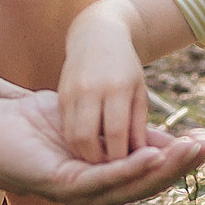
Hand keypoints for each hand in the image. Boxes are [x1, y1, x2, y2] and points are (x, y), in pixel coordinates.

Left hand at [0, 90, 204, 204]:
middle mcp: (91, 198)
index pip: (149, 177)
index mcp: (101, 185)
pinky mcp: (59, 187)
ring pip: (128, 186)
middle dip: (180, 166)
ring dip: (162, 170)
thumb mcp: (95, 122)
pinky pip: (101, 179)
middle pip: (146, 186)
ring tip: (190, 150)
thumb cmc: (35, 121)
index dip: (180, 161)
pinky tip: (151, 155)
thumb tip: (174, 141)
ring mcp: (76, 196)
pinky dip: (128, 169)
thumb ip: (130, 135)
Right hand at [57, 47, 151, 163]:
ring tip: (101, 160)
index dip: (121, 157)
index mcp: (116, 87)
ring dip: (86, 154)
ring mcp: (71, 91)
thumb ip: (138, 125)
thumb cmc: (125, 67)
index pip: (116, 133)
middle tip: (111, 169)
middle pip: (87, 137)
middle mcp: (90, 88)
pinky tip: (90, 146)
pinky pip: (66, 126)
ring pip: (72, 135)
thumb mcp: (138, 93)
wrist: (96, 36)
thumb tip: (144, 158)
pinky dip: (78, 142)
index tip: (127, 169)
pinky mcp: (60, 94)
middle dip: (98, 160)